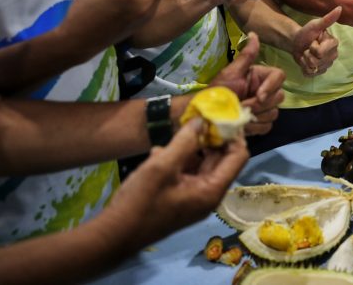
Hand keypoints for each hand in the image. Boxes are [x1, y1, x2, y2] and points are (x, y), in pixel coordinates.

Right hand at [101, 118, 247, 250]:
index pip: (238, 156)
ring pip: (202, 165)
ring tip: (177, 133)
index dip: (233, 135)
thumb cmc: (141, 201)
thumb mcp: (162, 165)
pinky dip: (179, 161)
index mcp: (212, 190)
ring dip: (191, 149)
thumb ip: (185, 142)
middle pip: (221, 160)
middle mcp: (208, 195)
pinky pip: (187, 174)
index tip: (221, 116)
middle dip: (212, 138)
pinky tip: (159, 152)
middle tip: (198, 119)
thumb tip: (202, 121)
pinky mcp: (180, 200)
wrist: (113, 236)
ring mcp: (194, 199)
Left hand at [209, 33, 284, 136]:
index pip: (279, 76)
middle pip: (279, 97)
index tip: (257, 96)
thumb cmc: (217, 92)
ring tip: (239, 117)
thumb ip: (246, 55)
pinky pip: (267, 126)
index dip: (271, 87)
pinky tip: (242, 125)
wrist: (205, 114)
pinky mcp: (259, 123)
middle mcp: (264, 91)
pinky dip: (255, 128)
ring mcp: (263, 108)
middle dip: (260, 105)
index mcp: (260, 77)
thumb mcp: (231, 72)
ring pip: (274, 113)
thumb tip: (254, 33)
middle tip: (242, 107)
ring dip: (257, 117)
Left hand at [291, 6, 340, 76]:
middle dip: (308, 54)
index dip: (313, 47)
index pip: (320, 52)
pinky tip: (304, 62)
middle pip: (316, 61)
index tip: (313, 40)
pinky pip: (310, 75)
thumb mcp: (316, 24)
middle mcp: (333, 56)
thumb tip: (340, 7)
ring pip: (313, 68)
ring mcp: (326, 65)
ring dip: (305, 60)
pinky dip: (304, 69)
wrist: (296, 42)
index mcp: (334, 44)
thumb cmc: (307, 32)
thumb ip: (328, 18)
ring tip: (306, 53)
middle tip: (308, 47)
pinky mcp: (319, 73)